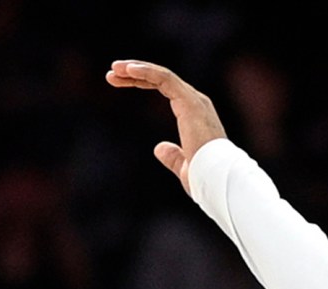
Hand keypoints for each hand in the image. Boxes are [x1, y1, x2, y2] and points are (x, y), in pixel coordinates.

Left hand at [107, 60, 226, 192]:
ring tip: (114, 69)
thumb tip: (158, 149)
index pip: (164, 89)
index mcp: (194, 115)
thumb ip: (173, 157)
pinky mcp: (189, 101)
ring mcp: (193, 100)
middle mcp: (196, 102)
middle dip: (134, 74)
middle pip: (160, 79)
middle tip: (111, 74)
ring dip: (136, 69)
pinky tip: (128, 70)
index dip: (140, 83)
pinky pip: (165, 79)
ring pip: (161, 75)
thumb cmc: (205, 178)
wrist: (216, 180)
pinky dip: (146, 72)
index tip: (117, 83)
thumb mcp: (184, 168)